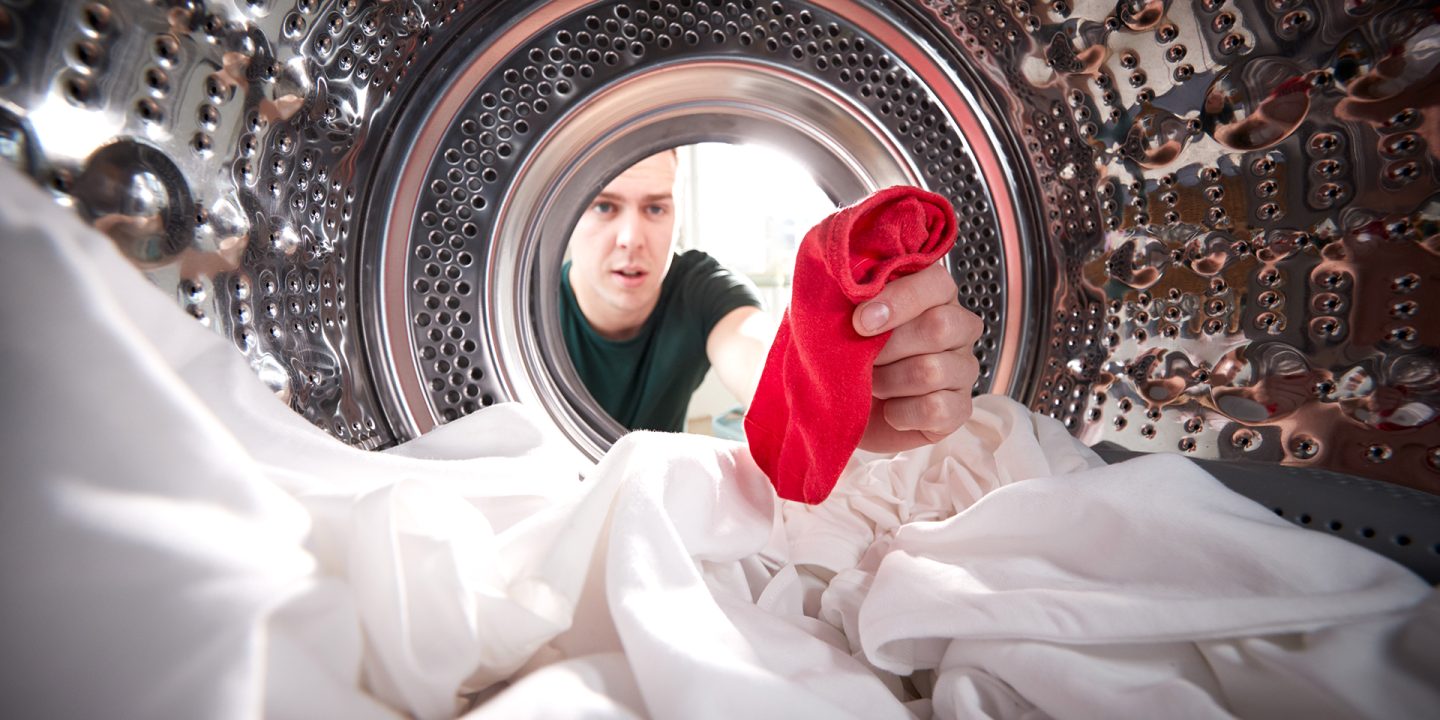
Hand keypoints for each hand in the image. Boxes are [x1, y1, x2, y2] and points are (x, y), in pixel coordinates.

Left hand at [852, 263, 982, 452]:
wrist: (842, 406)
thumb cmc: (846, 354)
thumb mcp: (839, 318)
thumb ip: (850, 295)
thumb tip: (853, 290)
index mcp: (932, 295)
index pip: (936, 282)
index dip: (898, 300)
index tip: (859, 320)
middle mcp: (958, 327)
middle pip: (939, 326)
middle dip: (888, 347)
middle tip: (864, 358)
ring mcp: (963, 369)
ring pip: (932, 371)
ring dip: (889, 381)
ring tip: (873, 384)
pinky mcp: (960, 408)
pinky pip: (936, 409)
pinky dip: (901, 412)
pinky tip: (890, 408)